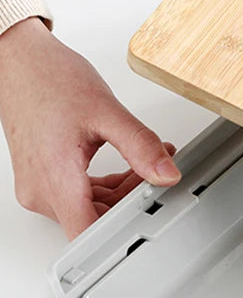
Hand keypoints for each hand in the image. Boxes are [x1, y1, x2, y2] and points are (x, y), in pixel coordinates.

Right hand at [0, 18, 180, 238]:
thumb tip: (167, 173)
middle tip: (159, 173)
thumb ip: (141, 145)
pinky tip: (130, 164)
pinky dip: (109, 183)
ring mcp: (40, 186)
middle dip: (133, 201)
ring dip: (125, 190)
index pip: (87, 235)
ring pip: (91, 207)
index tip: (150, 217)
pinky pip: (81, 194)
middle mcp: (42, 192)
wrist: (20, 62)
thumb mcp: (106, 112)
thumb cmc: (51, 81)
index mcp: (55, 181)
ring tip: (150, 161)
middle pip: (95, 221)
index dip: (121, 234)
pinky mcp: (44, 177)